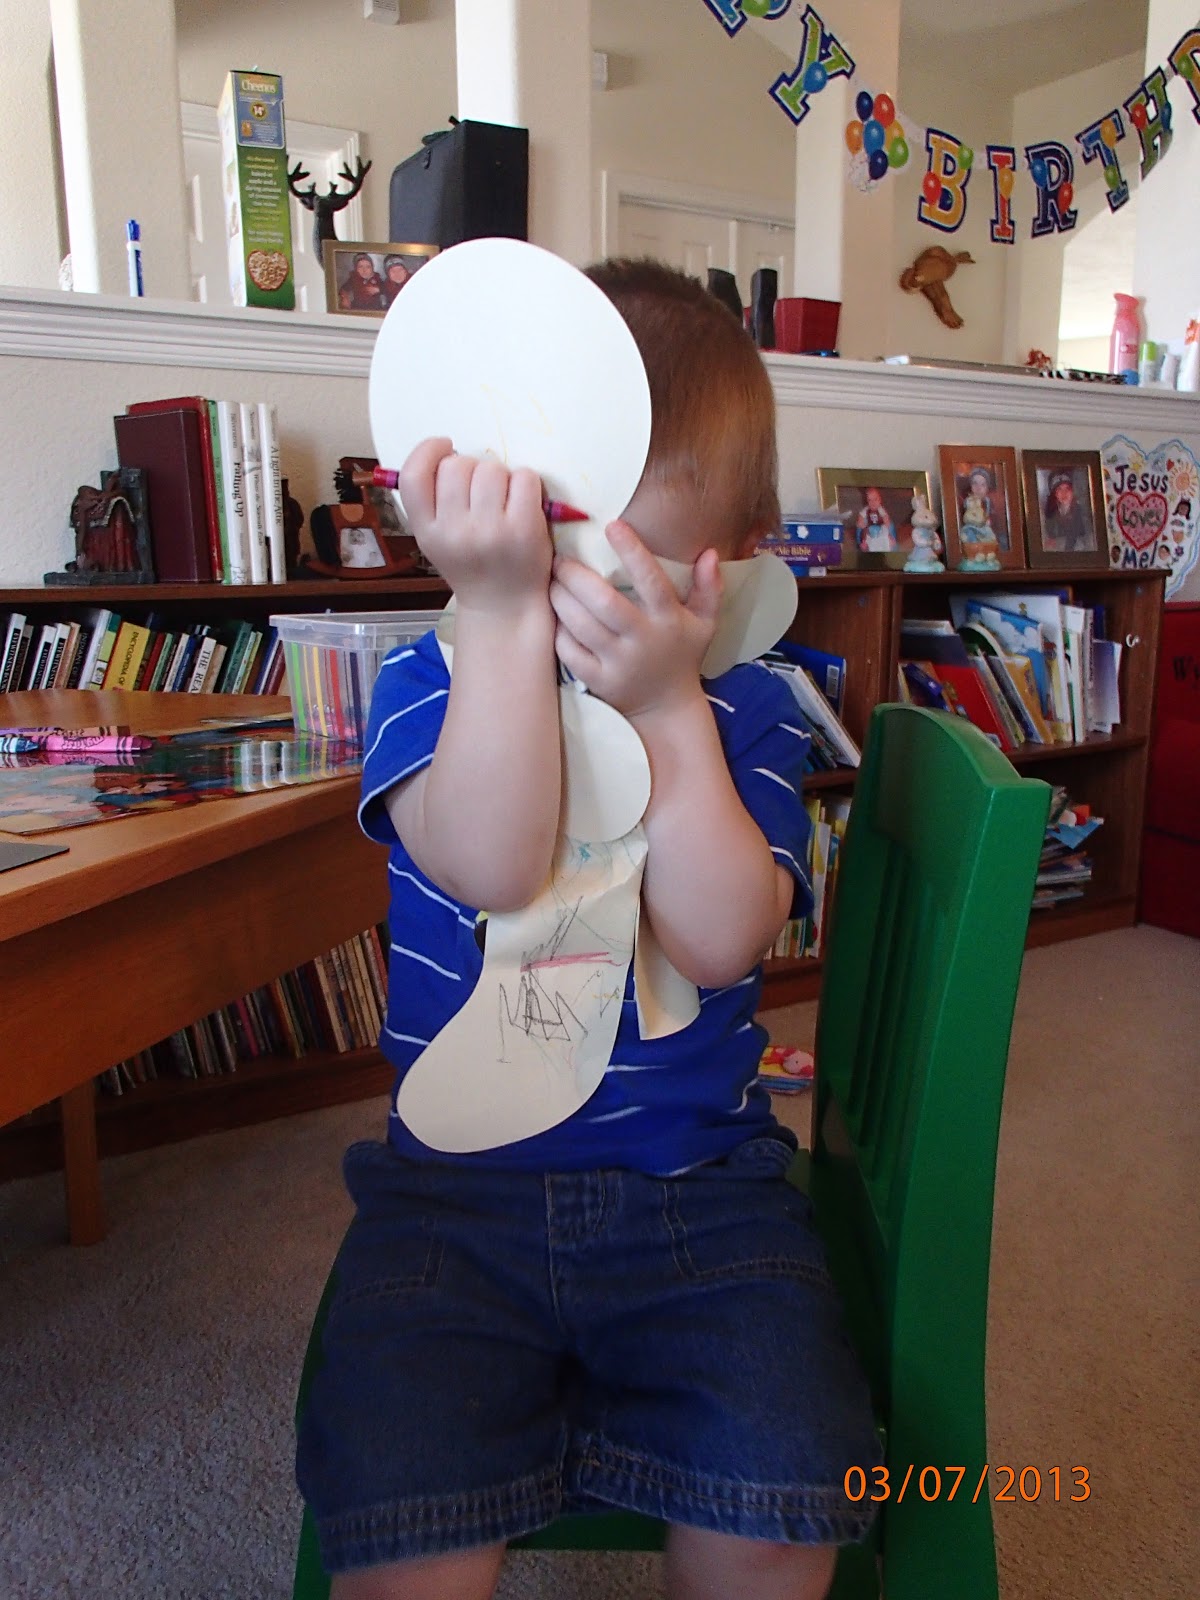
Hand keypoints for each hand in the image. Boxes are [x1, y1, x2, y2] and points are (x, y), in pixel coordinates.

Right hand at [398, 437, 552, 616]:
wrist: (505, 606)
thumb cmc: (472, 564)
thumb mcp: (437, 539)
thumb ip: (432, 501)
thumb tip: (444, 450)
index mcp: (426, 532)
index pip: (413, 476)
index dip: (428, 450)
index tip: (445, 447)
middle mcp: (454, 533)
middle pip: (457, 465)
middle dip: (471, 469)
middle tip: (481, 492)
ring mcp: (489, 532)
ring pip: (491, 468)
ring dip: (500, 476)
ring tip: (502, 501)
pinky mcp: (524, 530)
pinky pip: (523, 477)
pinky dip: (525, 483)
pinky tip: (522, 502)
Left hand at [549, 519, 721, 718]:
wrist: (667, 709)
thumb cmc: (682, 655)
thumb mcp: (705, 623)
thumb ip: (709, 588)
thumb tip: (709, 552)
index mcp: (668, 620)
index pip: (651, 581)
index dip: (632, 551)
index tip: (613, 525)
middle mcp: (642, 641)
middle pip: (604, 603)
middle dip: (576, 576)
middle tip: (559, 559)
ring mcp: (618, 664)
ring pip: (581, 626)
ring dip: (560, 599)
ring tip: (550, 581)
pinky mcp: (597, 681)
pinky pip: (570, 652)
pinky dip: (557, 631)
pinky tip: (552, 615)